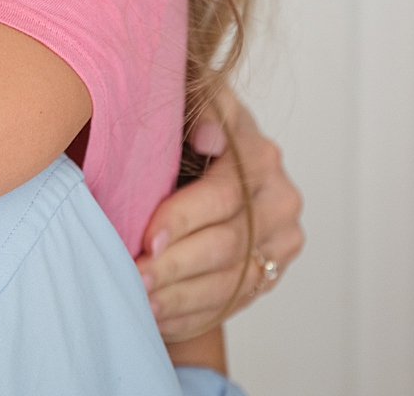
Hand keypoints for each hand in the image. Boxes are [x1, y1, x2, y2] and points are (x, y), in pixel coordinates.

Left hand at [135, 88, 303, 341]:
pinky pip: (232, 303)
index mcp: (259, 154)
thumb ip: (198, 105)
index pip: (226, 194)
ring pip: (231, 281)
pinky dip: (191, 314)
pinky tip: (158, 315)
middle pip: (228, 243)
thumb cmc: (180, 125)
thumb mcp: (185, 98)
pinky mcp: (271, 272)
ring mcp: (280, 240)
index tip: (146, 237)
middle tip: (134, 278)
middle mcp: (279, 199)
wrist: (199, 156)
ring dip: (180, 296)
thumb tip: (209, 134)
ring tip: (140, 300)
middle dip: (175, 266)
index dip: (184, 218)